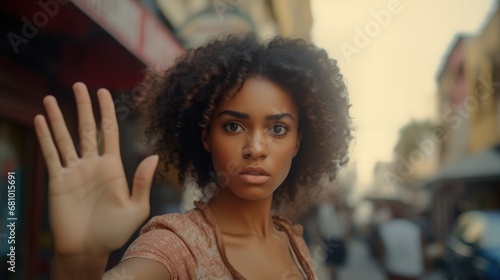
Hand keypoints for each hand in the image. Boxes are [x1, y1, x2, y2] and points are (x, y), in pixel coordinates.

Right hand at [34, 82, 157, 256]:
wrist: (89, 249)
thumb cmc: (115, 231)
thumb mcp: (136, 207)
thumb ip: (142, 181)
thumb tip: (154, 155)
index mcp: (112, 167)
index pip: (109, 131)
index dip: (106, 111)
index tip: (103, 91)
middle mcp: (92, 164)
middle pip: (87, 128)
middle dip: (84, 106)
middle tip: (79, 84)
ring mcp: (74, 172)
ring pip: (65, 138)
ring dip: (58, 118)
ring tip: (51, 98)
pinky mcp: (57, 181)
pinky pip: (51, 155)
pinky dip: (45, 137)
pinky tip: (41, 120)